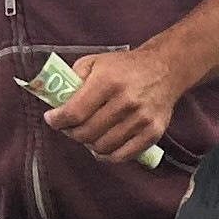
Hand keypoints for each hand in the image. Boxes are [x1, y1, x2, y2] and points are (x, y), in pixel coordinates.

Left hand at [42, 35, 189, 164]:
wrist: (165, 69)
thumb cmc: (126, 67)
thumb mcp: (96, 62)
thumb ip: (74, 79)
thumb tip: (57, 103)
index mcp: (108, 81)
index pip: (75, 112)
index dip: (58, 121)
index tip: (52, 119)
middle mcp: (126, 101)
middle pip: (86, 133)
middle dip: (71, 132)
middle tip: (69, 127)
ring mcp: (141, 119)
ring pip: (102, 147)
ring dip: (88, 144)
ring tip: (87, 134)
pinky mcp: (153, 133)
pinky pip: (122, 156)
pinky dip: (107, 155)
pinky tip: (100, 147)